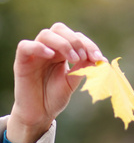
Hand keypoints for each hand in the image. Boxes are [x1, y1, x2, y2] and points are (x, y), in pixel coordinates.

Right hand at [6, 22, 107, 142]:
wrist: (40, 114)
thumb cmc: (55, 96)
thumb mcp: (73, 81)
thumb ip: (84, 68)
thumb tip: (101, 59)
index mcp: (62, 51)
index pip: (76, 36)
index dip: (89, 45)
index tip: (99, 58)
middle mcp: (48, 49)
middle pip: (60, 29)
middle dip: (76, 40)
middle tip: (84, 57)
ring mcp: (35, 54)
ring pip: (46, 34)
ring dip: (63, 44)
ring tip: (74, 59)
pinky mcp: (22, 62)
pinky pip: (25, 46)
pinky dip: (38, 47)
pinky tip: (51, 55)